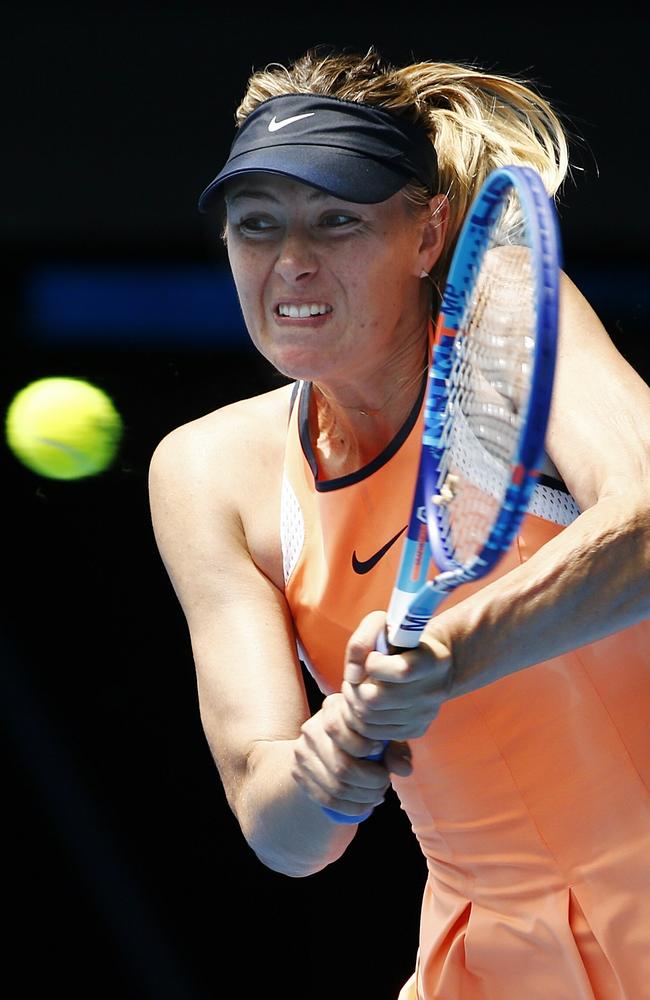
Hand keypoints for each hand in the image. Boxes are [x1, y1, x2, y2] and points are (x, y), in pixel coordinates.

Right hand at [291, 691, 411, 821]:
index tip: (381, 751)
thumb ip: (396, 749)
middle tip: (384, 782)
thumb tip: (403, 768)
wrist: (329, 745)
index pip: (342, 730)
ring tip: (377, 794)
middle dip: (371, 782)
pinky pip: (326, 799)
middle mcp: (312, 728)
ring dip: (363, 797)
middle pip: (342, 766)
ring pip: (336, 786)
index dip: (367, 747)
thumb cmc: (365, 737)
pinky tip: (365, 805)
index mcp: (332, 708)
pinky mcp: (298, 774)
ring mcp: (302, 752)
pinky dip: (350, 808)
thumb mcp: (383, 736)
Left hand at [341, 611, 452, 742]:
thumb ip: (362, 641)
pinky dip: (360, 719)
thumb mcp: (383, 625)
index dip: (375, 665)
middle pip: (376, 699)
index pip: (401, 671)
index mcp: (432, 660)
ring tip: (360, 688)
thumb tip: (353, 676)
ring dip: (354, 702)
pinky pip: (374, 732)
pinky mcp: (416, 730)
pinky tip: (365, 704)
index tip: (373, 657)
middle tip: (356, 678)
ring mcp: (426, 713)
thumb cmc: (402, 640)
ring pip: (370, 718)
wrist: (431, 662)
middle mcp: (434, 690)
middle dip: (355, 687)